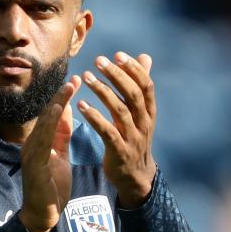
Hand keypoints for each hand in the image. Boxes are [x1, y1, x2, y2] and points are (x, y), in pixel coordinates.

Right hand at [19, 76, 80, 231]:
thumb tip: (66, 112)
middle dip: (60, 96)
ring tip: (67, 89)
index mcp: (41, 142)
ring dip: (56, 105)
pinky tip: (56, 112)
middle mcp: (33, 144)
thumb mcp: (60, 156)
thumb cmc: (51, 187)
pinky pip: (41, 140)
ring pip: (43, 123)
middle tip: (74, 78)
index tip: (76, 81)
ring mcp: (31, 153)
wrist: (43, 214)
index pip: (53, 115)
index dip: (63, 97)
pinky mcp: (33, 163)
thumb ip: (61, 135)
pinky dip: (48, 124)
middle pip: (47, 115)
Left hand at [79, 52, 156, 207]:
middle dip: (116, 75)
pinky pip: (107, 131)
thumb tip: (145, 57)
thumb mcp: (141, 113)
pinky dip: (94, 117)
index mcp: (149, 112)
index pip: (146, 85)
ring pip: (120, 110)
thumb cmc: (134, 138)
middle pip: (133, 94)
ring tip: (86, 77)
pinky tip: (81, 105)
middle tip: (98, 60)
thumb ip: (140, 85)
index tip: (118, 54)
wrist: (135, 176)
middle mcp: (144, 123)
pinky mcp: (119, 151)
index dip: (133, 69)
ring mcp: (133, 138)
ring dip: (102, 91)